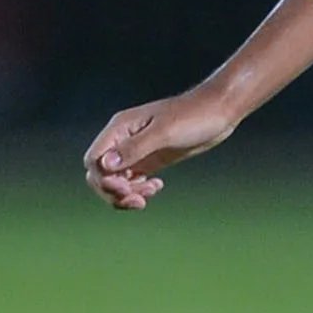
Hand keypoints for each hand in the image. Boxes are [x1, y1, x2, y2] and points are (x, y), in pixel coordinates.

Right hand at [84, 88, 241, 210]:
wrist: (218, 112)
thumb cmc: (193, 116)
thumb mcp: (165, 132)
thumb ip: (135, 148)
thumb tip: (106, 165)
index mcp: (120, 128)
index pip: (94, 160)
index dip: (103, 180)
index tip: (126, 188)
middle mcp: (124, 139)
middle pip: (99, 174)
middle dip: (113, 192)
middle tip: (138, 200)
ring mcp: (136, 150)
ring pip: (115, 180)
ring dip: (127, 194)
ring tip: (150, 194)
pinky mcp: (149, 159)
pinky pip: (132, 181)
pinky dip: (138, 190)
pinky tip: (156, 187)